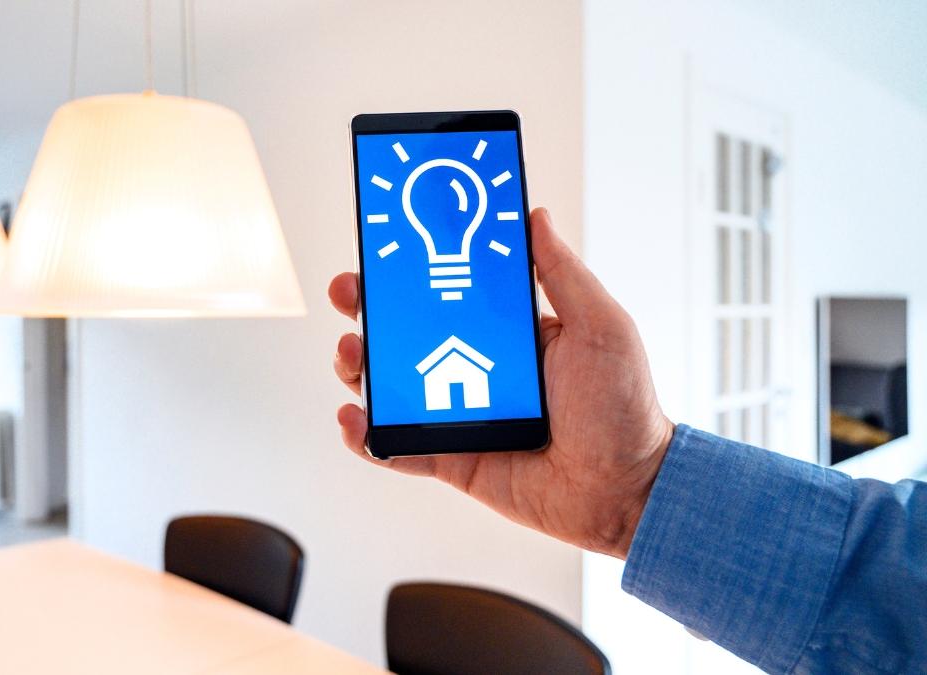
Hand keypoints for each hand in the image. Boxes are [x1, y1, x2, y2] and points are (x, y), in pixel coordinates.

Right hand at [330, 208, 673, 558]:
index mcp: (508, 332)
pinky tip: (354, 419)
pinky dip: (366, 435)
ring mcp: (458, 414)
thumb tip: (534, 215)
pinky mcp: (450, 459)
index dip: (412, 271)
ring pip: (390, 386)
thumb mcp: (602, 327)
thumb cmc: (625, 409)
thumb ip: (563, 274)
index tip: (384, 247)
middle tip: (349, 290)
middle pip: (405, 333)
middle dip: (368, 310)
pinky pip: (397, 446)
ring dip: (359, 367)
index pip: (448, 291)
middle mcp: (475, 367)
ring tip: (352, 354)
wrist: (627, 491)